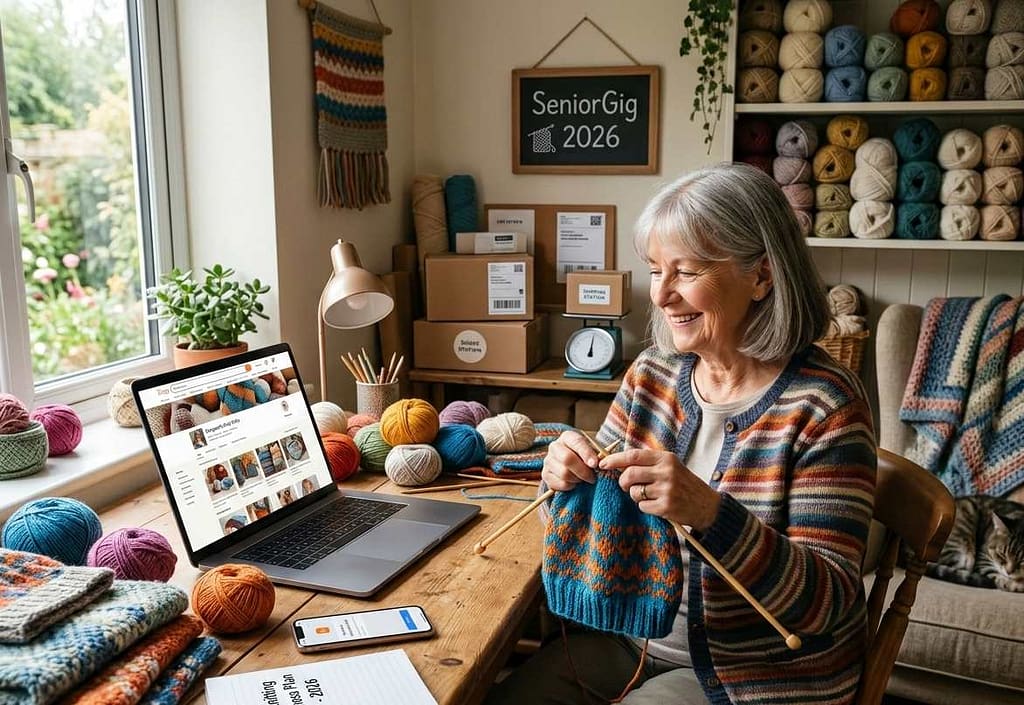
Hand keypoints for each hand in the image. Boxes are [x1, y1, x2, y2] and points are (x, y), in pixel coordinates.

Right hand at [541, 431, 599, 491]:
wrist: (573, 467)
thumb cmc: (585, 458)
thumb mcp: (593, 452)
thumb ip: (597, 455)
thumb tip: (601, 463)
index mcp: (567, 437)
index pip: (577, 442)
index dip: (586, 453)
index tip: (595, 464)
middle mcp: (554, 446)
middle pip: (567, 459)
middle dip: (583, 471)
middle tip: (592, 477)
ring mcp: (548, 460)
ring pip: (564, 473)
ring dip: (577, 479)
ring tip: (583, 479)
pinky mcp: (545, 474)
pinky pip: (560, 484)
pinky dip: (571, 486)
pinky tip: (574, 483)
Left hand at [600, 448, 720, 531]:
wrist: (707, 505)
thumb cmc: (684, 484)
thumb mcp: (671, 466)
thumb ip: (648, 463)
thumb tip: (617, 462)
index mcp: (666, 458)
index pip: (634, 456)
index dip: (615, 459)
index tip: (603, 464)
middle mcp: (666, 472)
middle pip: (629, 474)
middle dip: (622, 481)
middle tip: (626, 485)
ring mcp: (666, 490)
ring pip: (634, 491)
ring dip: (635, 495)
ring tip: (649, 495)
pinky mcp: (666, 507)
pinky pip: (642, 506)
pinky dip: (645, 506)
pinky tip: (657, 505)